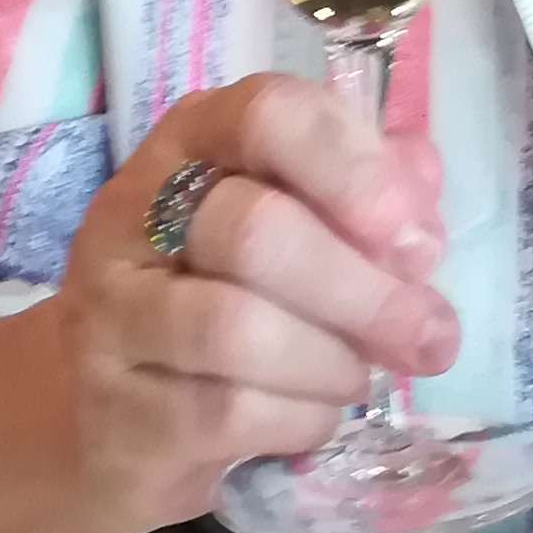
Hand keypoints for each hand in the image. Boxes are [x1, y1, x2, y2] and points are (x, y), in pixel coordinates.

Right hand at [49, 73, 459, 532]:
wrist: (99, 415)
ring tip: (361, 374)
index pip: (267, 114)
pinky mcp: (118, 409)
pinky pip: (231, 411)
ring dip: (332, 359)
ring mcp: (113, 315)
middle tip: (433, 335)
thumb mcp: (290, 222)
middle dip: (364, 290)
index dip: (353, 169)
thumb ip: (360, 189)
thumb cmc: (216, 293)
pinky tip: (314, 413)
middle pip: (254, 230)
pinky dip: (302, 417)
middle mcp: (133, 213)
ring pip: (237, 329)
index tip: (417, 237)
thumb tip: (421, 176)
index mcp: (190, 143)